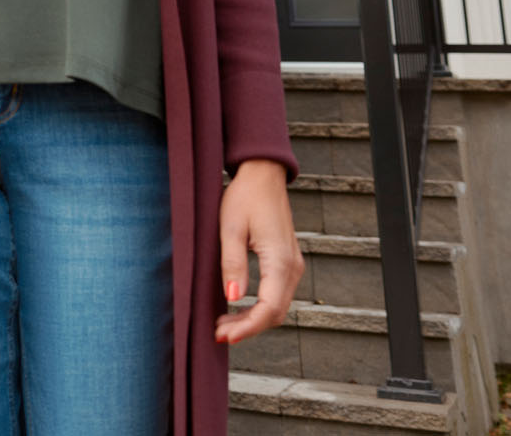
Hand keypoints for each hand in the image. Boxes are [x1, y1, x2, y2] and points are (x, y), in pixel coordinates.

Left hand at [215, 158, 301, 343]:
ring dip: (252, 319)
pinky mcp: (287, 262)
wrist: (263, 176)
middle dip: (248, 327)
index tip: (224, 336)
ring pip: (277, 306)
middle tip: (218, 333)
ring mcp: (292, 265)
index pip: (269, 308)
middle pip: (275, 312)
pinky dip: (258, 307)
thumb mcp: (229, 228)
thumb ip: (233, 264)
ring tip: (223, 324)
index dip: (247, 327)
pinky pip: (276, 294)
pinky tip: (236, 307)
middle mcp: (292, 266)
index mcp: (280, 260)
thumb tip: (233, 298)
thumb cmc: (244, 197)